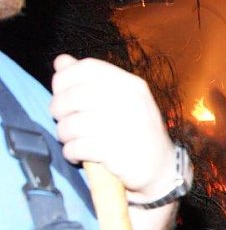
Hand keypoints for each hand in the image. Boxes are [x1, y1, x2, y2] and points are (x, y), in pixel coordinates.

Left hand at [50, 54, 174, 201]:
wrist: (162, 168)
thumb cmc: (136, 132)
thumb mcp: (121, 101)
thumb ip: (90, 80)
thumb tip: (61, 61)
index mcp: (131, 85)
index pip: (87, 67)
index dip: (64, 79)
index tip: (61, 94)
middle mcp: (130, 101)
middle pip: (74, 95)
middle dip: (58, 110)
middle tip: (63, 121)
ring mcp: (125, 127)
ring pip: (71, 123)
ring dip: (64, 135)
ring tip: (71, 140)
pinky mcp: (117, 152)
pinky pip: (77, 147)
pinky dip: (71, 152)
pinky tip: (77, 155)